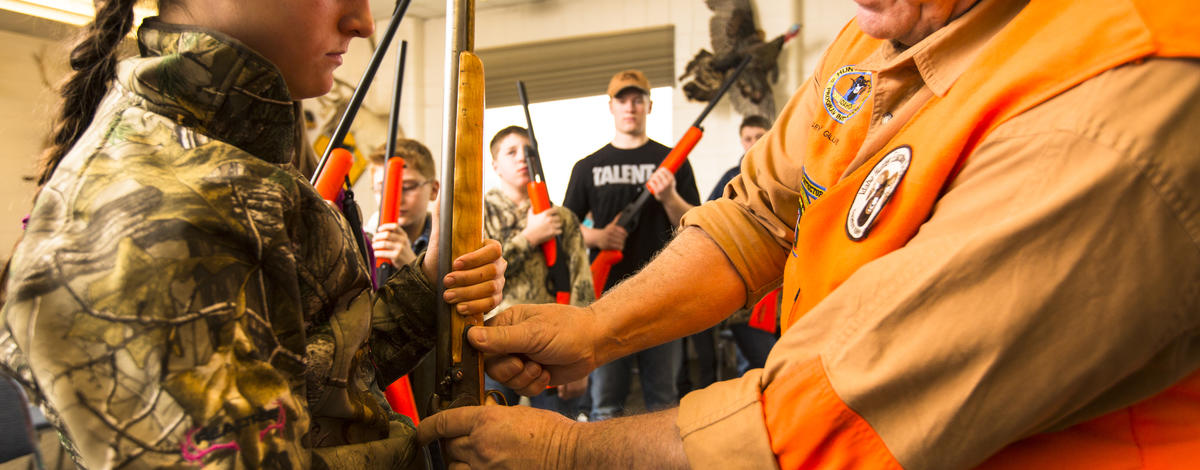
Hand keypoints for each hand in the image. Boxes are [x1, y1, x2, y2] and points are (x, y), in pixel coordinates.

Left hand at [372, 223, 416, 265]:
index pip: (395, 226)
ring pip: (383, 243)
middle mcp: (403, 241)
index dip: (385, 226)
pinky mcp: (396, 256)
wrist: (410, 263)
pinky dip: (377, 253)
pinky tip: (376, 253)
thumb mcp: (402, 241)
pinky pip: (382, 253)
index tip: (379, 229)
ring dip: (375, 245)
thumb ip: (394, 236)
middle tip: (374, 239)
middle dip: (377, 236)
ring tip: (374, 246)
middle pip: (387, 234)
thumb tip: (378, 233)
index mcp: (404, 235)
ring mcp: (400, 248)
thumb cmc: (403, 251)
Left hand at [418, 405, 577, 468]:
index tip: (422, 431)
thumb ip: (493, 416)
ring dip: (458, 462)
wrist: (571, 455)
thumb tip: (480, 416)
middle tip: (464, 441)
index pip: (443, 422)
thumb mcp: (519, 413)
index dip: (427, 427)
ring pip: (455, 467)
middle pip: (449, 446)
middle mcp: (481, 447)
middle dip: (452, 443)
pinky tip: (482, 467)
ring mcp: (486, 469)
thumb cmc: (553, 434)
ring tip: (473, 459)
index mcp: (486, 422)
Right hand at [470, 303, 601, 395]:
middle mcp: (509, 342)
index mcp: (505, 324)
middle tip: (525, 362)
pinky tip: (546, 374)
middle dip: (510, 370)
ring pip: (506, 381)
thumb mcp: (533, 333)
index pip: (480, 343)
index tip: (502, 357)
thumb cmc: (567, 330)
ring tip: (541, 366)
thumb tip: (471, 336)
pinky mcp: (531, 375)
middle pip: (491, 367)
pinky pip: (520, 390)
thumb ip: (501, 338)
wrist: (593, 344)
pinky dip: (534, 386)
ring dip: (524, 378)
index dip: (487, 355)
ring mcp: (520, 359)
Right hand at [522, 208, 562, 245]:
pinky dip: (558, 231)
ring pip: (560, 224)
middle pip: (558, 218)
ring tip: (555, 227)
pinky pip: (560, 231)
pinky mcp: (553, 232)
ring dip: (558, 226)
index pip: (555, 210)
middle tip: (555, 222)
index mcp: (545, 214)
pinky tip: (556, 232)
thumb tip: (531, 206)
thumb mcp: (530, 217)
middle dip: (557, 220)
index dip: (556, 212)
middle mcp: (549, 219)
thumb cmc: (530, 226)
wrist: (530, 236)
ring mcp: (552, 226)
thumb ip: (531, 210)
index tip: (556, 213)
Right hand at [594, 219, 627, 250]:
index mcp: (611, 228)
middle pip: (622, 238)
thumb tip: (621, 213)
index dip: (625, 234)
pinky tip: (620, 246)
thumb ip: (617, 219)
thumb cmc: (605, 232)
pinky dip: (620, 247)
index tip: (626, 235)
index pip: (623, 232)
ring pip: (620, 243)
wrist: (596, 237)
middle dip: (624, 239)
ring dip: (622, 244)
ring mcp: (608, 240)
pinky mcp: (607, 245)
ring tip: (622, 243)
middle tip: (623, 240)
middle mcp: (609, 233)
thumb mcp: (611, 225)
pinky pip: (617, 247)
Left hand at [646, 167, 677, 200]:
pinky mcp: (657, 191)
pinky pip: (652, 184)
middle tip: (655, 174)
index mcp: (671, 180)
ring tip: (652, 178)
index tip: (659, 170)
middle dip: (656, 173)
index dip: (661, 169)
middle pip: (659, 174)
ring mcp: (662, 187)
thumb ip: (669, 175)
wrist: (670, 199)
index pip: (664, 171)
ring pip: (654, 178)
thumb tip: (663, 168)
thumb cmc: (670, 189)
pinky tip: (650, 181)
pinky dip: (650, 182)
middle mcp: (667, 183)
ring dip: (652, 176)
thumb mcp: (673, 182)